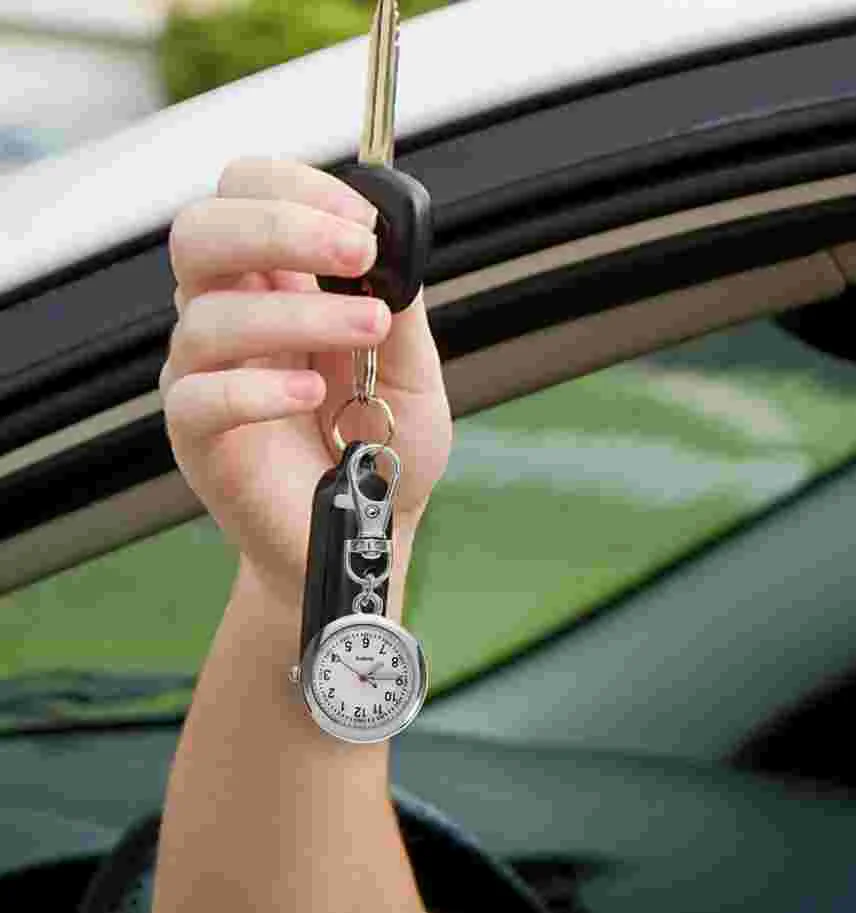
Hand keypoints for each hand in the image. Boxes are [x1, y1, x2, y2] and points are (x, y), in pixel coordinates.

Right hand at [161, 157, 452, 608]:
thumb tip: (397, 248)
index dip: (296, 189)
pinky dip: (255, 388)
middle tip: (355, 251)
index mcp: (275, 284)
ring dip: (296, 314)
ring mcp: (204, 374)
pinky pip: (198, 396)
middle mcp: (229, 316)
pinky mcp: (197, 436)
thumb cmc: (383, 452)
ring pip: (209, 314)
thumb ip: (402, 312)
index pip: (246, 194)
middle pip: (202, 232)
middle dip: (279, 227)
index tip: (364, 218)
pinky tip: (310, 395)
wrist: (368, 538)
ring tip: (368, 331)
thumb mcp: (415, 377)